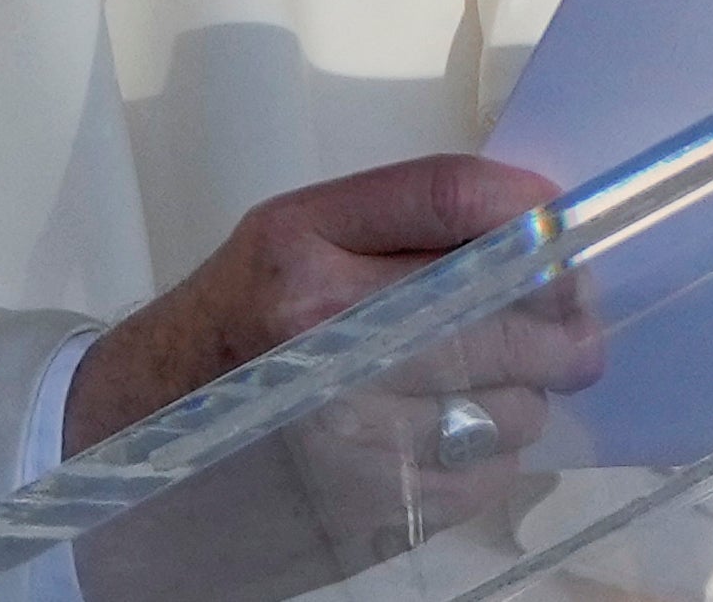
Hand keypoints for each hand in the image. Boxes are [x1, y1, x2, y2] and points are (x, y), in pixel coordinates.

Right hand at [65, 154, 560, 448]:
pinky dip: (492, 458)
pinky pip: (487, 479)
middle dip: (566, 320)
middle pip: (504, 316)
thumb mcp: (289, 237)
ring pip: (512, 408)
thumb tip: (537, 222)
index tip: (564, 226)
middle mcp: (322, 342)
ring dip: (525, 396)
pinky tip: (450, 437)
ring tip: (487, 385)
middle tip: (580, 323)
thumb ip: (404, 220)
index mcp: (299, 250)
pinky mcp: (368, 513)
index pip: (451, 199)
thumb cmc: (230, 326)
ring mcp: (348, 439)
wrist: (132, 440)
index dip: (530, 210)